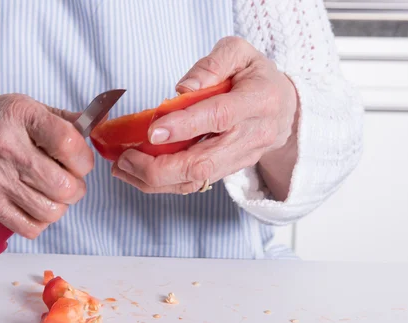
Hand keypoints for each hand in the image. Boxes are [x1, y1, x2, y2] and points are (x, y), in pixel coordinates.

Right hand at [0, 94, 92, 238]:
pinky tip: (33, 208)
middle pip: (65, 185)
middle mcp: (7, 147)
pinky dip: (39, 223)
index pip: (68, 142)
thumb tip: (93, 127)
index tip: (80, 162)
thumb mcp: (19, 108)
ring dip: (59, 208)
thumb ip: (59, 118)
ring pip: (52, 211)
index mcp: (21, 116)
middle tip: (68, 182)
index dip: (84, 159)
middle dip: (75, 189)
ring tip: (50, 195)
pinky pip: (30, 227)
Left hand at [112, 36, 298, 199]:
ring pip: (196, 181)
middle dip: (159, 167)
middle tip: (127, 156)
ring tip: (123, 168)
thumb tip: (182, 90)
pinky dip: (162, 182)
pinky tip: (138, 172)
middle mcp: (250, 137)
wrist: (284, 110)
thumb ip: (212, 64)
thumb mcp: (241, 53)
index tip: (154, 129)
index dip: (186, 126)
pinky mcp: (227, 171)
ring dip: (155, 180)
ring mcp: (239, 159)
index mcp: (257, 102)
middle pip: (203, 163)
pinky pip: (194, 184)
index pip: (219, 117)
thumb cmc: (257, 78)